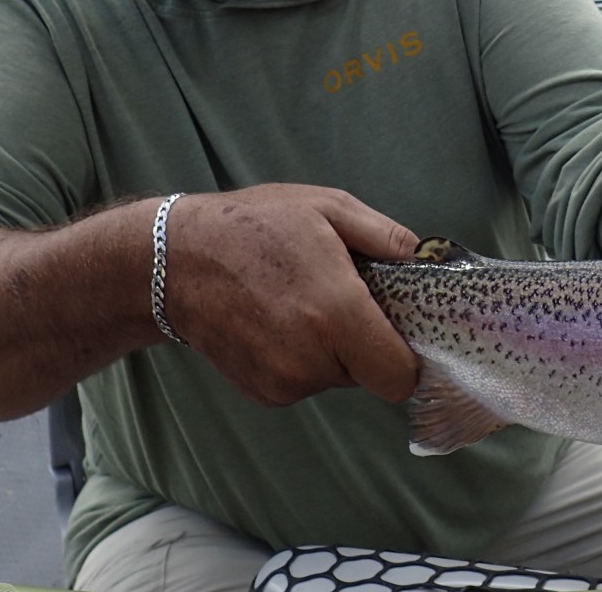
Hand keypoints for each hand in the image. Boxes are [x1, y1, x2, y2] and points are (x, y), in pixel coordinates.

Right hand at [158, 184, 420, 405]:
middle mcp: (311, 360)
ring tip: (301, 302)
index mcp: (336, 314)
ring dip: (332, 349)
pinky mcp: (262, 393)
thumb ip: (387, 237)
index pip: (400, 376)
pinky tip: (278, 320)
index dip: (406, 355)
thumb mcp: (328, 208)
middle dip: (366, 342)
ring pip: (336, 377)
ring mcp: (282, 382)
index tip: (397, 326)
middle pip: (370, 374)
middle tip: (341, 298)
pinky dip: (302, 359)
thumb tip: (427, 258)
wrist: (173, 261)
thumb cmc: (254, 226)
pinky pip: (305, 382)